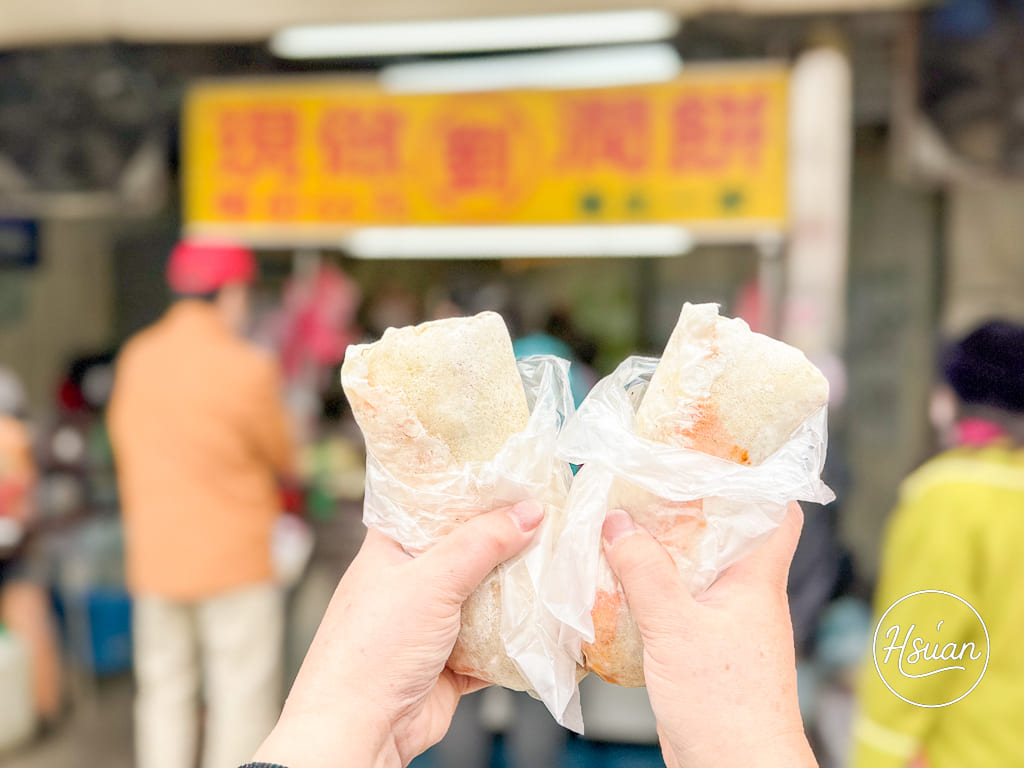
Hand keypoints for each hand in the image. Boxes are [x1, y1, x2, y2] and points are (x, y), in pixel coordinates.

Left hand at [253, 500, 544, 767]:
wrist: (359, 732)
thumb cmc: (369, 651)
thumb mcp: (429, 581)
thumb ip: (481, 544)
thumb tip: (527, 513)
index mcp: (392, 548)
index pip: (435, 504)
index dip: (473, 490)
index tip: (516, 478)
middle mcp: (411, 581)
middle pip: (469, 550)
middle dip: (507, 541)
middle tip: (549, 519)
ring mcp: (432, 623)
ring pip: (485, 596)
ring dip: (516, 590)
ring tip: (556, 564)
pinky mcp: (452, 661)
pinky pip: (493, 641)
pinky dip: (517, 636)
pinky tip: (543, 622)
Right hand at [602, 501, 816, 767]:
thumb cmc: (728, 706)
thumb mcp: (676, 629)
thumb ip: (645, 573)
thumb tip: (618, 522)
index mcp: (756, 580)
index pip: (776, 512)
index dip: (753, 479)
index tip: (715, 454)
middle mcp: (746, 597)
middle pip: (724, 536)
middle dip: (686, 510)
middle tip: (646, 485)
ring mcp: (726, 625)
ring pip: (696, 572)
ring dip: (663, 553)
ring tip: (622, 528)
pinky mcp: (704, 652)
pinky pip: (678, 606)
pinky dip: (652, 592)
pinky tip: (618, 588)